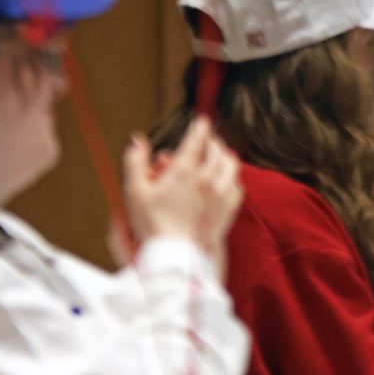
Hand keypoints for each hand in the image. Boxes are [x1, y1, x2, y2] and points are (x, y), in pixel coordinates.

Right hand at [122, 116, 242, 264]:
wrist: (175, 254)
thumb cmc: (152, 224)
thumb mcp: (135, 191)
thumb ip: (136, 161)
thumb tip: (138, 140)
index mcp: (184, 171)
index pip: (197, 139)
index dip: (200, 127)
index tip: (201, 120)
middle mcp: (207, 179)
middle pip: (217, 149)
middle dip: (211, 141)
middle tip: (205, 140)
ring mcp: (221, 194)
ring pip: (231, 164)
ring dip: (224, 156)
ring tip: (218, 155)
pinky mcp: (229, 209)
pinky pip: (238, 185)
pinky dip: (233, 177)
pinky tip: (227, 179)